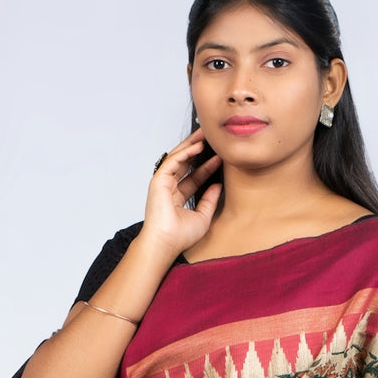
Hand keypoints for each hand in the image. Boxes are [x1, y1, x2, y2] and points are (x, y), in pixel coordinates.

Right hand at [139, 128, 221, 257]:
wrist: (166, 243)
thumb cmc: (180, 237)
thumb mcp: (203, 217)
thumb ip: (210, 200)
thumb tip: (218, 186)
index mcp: (177, 198)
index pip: (193, 178)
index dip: (206, 167)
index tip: (219, 159)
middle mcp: (168, 189)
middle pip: (184, 163)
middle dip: (196, 149)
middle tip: (209, 137)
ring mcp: (162, 184)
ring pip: (177, 158)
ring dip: (190, 145)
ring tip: (204, 134)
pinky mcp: (158, 180)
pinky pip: (173, 161)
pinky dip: (185, 152)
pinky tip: (197, 146)